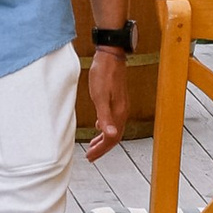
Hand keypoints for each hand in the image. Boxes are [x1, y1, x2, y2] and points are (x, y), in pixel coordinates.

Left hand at [84, 44, 128, 158]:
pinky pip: (113, 119)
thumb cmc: (103, 74)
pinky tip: (98, 126)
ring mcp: (121, 105)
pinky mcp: (117, 99)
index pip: (112, 138)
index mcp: (118, 113)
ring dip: (104, 138)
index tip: (90, 157)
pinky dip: (105, 127)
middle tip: (90, 156)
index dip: (101, 149)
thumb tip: (110, 135)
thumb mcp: (100, 96)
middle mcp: (122, 111)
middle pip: (114, 136)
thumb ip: (104, 117)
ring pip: (114, 128)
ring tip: (93, 145)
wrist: (110, 55)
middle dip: (102, 148)